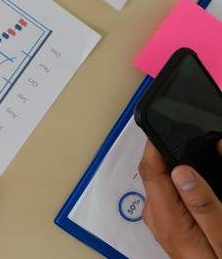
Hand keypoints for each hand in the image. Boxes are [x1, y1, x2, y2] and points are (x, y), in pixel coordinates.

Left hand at [139, 140, 221, 257]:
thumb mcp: (221, 236)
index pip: (149, 171)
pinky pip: (171, 194)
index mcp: (166, 220)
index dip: (155, 145)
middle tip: (198, 143)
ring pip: (164, 182)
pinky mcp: (170, 223)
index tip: (170, 127)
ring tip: (199, 156)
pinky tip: (196, 181)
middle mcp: (157, 218)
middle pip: (155, 173)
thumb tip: (180, 171)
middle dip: (172, 154)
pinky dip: (181, 184)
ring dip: (178, 168)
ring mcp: (162, 220)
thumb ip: (202, 205)